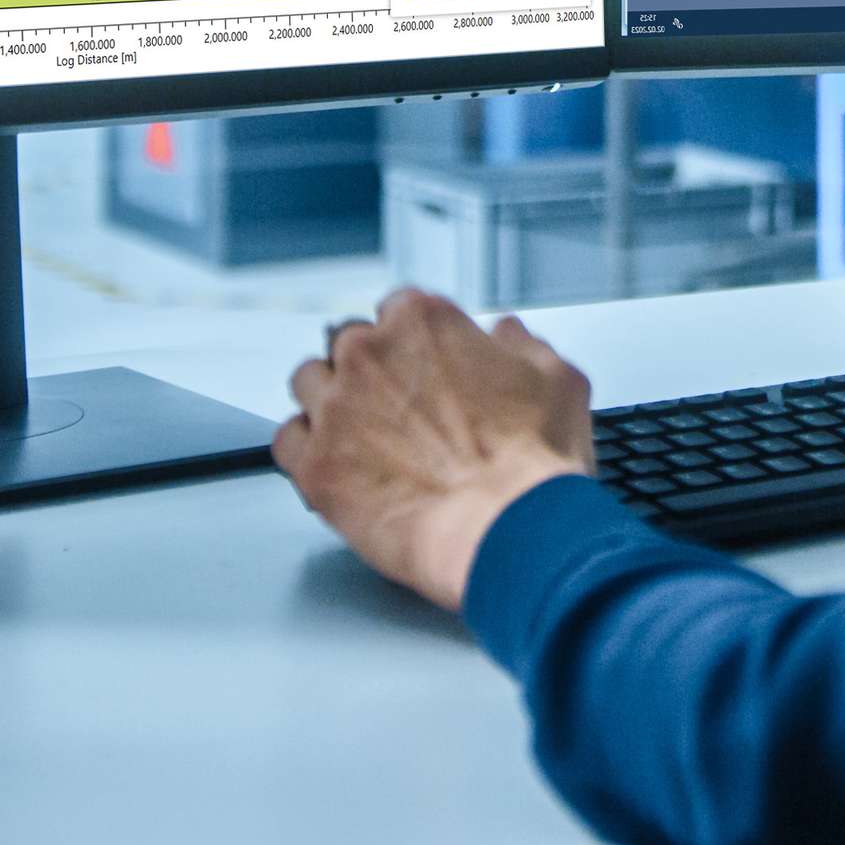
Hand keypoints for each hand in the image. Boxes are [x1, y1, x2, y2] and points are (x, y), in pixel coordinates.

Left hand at [275, 287, 592, 611]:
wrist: (510, 534)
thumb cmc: (534, 464)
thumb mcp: (557, 380)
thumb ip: (522, 345)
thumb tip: (507, 335)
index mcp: (422, 321)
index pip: (397, 310)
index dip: (414, 344)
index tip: (424, 368)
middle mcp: (369, 354)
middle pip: (348, 344)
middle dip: (371, 371)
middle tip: (398, 409)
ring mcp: (335, 409)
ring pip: (308, 384)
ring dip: (329, 403)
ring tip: (360, 435)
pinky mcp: (315, 466)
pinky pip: (287, 441)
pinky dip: (305, 450)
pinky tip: (333, 465)